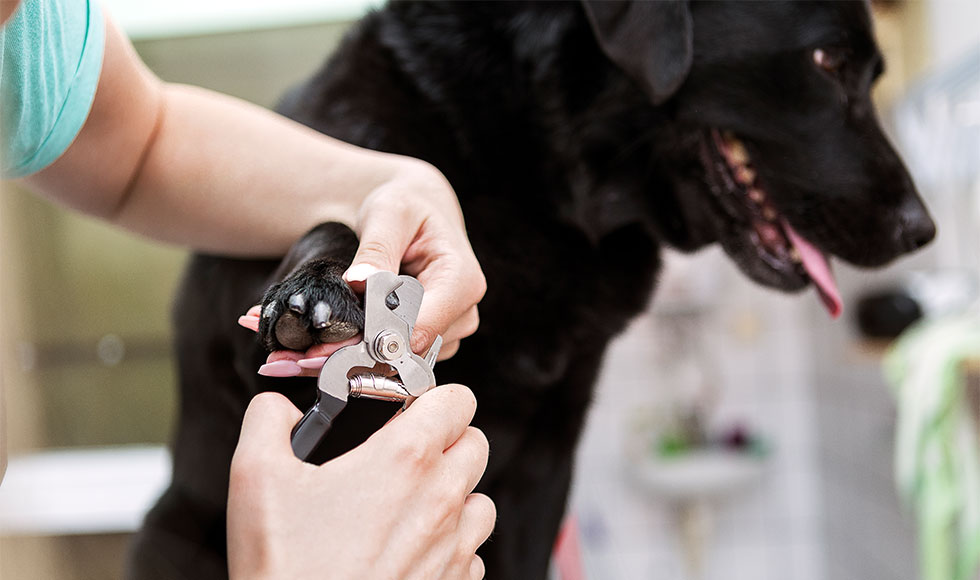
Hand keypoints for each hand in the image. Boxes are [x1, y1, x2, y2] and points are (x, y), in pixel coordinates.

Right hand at [227, 385, 494, 579]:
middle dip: (446, 440)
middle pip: (476, 443)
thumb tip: (279, 408)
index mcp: (405, 459)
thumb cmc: (286, 568)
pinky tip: (409, 549)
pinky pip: (472, 552)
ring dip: (454, 494)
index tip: (410, 408)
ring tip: (408, 503)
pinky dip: (450, 545)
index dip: (434, 397)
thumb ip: (268, 421)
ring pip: (480, 499)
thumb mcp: (255, 477)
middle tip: (404, 453)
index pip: (458, 400)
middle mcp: (441, 500)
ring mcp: (454, 547)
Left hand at [239, 161, 484, 376]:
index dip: (370, 342)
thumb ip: (376, 249)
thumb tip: (359, 282)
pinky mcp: (425, 339)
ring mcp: (447, 331)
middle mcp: (462, 314)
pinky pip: (389, 356)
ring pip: (393, 360)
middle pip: (403, 351)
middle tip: (289, 360)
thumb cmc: (406, 204)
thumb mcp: (389, 214)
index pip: (418, 327)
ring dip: (343, 360)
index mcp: (462, 282)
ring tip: (290, 356)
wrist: (416, 209)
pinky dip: (351, 355)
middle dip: (346, 357)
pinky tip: (311, 351)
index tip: (321, 350)